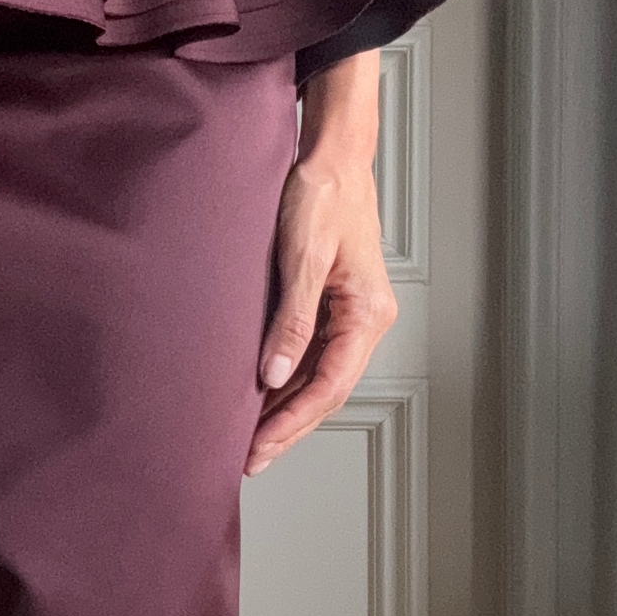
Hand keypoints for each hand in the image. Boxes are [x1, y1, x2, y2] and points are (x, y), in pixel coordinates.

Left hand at [245, 122, 396, 478]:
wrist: (332, 155)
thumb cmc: (323, 194)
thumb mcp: (303, 258)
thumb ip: (292, 320)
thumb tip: (273, 376)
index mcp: (367, 313)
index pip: (328, 386)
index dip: (291, 423)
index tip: (257, 448)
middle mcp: (365, 320)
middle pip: (325, 391)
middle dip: (287, 428)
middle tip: (249, 460)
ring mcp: (350, 314)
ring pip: (317, 378)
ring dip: (285, 409)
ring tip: (249, 439)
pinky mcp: (332, 304)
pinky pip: (310, 356)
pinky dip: (285, 381)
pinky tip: (260, 397)